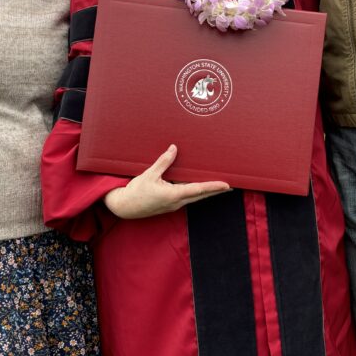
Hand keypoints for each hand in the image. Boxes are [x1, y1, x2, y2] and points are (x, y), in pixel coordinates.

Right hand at [103, 144, 230, 219]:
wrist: (124, 207)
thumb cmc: (136, 191)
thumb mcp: (149, 174)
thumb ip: (163, 162)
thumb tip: (174, 148)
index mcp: (173, 195)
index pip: (198, 190)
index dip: (213, 187)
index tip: (226, 185)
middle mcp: (176, 202)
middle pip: (201, 196)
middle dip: (215, 191)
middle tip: (230, 187)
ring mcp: (174, 205)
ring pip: (195, 198)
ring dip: (207, 193)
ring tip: (219, 187)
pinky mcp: (170, 205)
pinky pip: (187, 198)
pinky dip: (196, 193)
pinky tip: (199, 188)